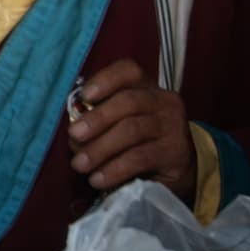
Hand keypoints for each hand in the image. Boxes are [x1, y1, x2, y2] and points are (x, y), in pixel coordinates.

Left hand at [67, 59, 195, 199]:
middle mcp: (163, 101)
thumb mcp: (116, 123)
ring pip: (132, 130)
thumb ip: (95, 119)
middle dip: (96, 119)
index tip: (84, 96)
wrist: (175, 167)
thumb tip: (73, 133)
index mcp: (145, 86)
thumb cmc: (135, 139)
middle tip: (74, 136)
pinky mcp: (176, 153)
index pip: (128, 71)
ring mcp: (173, 126)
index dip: (104, 80)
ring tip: (80, 165)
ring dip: (100, 148)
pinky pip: (141, 158)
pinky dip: (115, 169)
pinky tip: (98, 179)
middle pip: (128, 101)